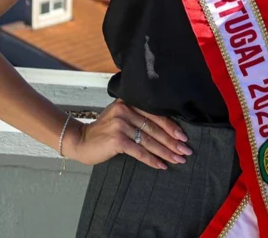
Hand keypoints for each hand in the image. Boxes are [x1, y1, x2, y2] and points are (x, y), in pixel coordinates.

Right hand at [66, 99, 191, 169]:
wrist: (80, 141)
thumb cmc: (104, 131)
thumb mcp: (120, 117)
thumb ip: (138, 117)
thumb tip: (167, 131)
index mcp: (129, 102)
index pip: (156, 115)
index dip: (172, 127)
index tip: (184, 137)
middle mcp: (126, 111)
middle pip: (155, 129)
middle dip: (172, 142)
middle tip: (186, 150)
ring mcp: (120, 125)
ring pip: (149, 141)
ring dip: (166, 152)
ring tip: (179, 159)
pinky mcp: (117, 140)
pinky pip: (139, 151)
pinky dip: (152, 160)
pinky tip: (162, 165)